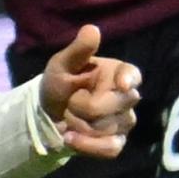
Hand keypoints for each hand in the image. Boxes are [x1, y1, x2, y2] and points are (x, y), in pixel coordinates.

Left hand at [35, 23, 141, 157]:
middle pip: (114, 105)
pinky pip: (110, 148)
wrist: (46, 113)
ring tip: (69, 117)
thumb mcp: (61, 65)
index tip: (121, 85)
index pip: (132, 75)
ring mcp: (124, 121)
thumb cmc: (59, 83)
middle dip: (84, 106)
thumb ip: (78, 51)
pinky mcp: (116, 142)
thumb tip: (92, 29)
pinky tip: (69, 138)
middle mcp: (126, 97)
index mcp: (117, 74)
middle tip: (70, 101)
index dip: (129, 80)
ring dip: (80, 124)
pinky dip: (87, 145)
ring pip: (108, 127)